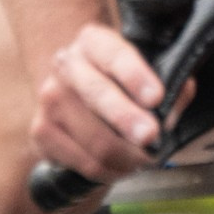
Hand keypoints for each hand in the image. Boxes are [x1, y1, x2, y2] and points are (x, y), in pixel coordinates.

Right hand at [28, 22, 172, 183]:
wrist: (77, 94)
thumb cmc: (120, 83)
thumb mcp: (147, 71)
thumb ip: (169, 86)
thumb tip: (172, 111)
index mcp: (93, 41)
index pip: (114, 54)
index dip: (135, 75)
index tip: (156, 96)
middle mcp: (66, 65)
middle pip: (97, 95)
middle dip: (127, 119)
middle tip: (151, 137)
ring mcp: (50, 99)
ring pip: (96, 140)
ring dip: (128, 157)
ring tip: (143, 158)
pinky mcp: (41, 132)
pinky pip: (85, 163)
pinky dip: (110, 172)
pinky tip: (120, 165)